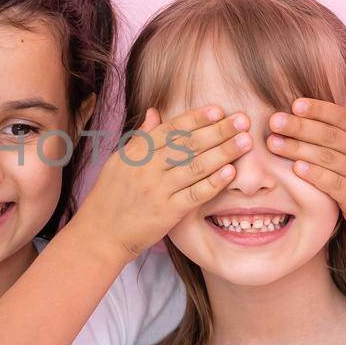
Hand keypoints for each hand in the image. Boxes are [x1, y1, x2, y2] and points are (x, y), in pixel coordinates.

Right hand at [75, 105, 251, 264]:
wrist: (100, 234)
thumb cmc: (110, 196)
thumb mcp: (119, 161)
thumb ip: (140, 137)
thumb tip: (155, 112)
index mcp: (136, 153)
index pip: (171, 129)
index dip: (196, 118)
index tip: (218, 110)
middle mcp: (147, 168)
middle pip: (188, 144)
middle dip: (218, 130)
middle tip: (242, 120)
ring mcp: (158, 190)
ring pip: (195, 166)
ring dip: (223, 152)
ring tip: (244, 141)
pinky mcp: (167, 213)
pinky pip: (195, 194)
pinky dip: (213, 182)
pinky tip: (230, 172)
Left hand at [266, 69, 345, 286]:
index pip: (341, 116)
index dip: (319, 109)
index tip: (295, 103)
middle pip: (331, 135)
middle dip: (301, 127)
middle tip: (274, 121)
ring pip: (329, 158)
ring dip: (300, 149)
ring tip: (274, 143)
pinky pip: (334, 184)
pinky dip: (316, 175)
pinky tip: (297, 169)